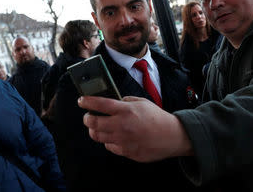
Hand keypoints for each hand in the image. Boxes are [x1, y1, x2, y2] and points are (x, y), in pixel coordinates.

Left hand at [78, 96, 192, 161]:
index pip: (100, 104)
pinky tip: (112, 136)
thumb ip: (126, 101)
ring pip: (98, 136)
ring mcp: (122, 140)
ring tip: (97, 126)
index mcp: (126, 110)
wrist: (171, 136)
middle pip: (93, 122)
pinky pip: (109, 146)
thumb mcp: (142, 102)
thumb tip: (115, 102)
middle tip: (88, 116)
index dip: (87, 102)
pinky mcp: (125, 151)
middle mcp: (122, 125)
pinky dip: (108, 141)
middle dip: (87, 118)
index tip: (81, 101)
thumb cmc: (158, 118)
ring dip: (94, 130)